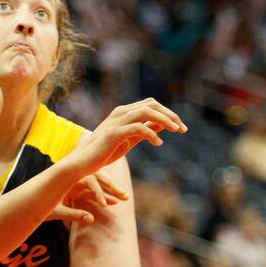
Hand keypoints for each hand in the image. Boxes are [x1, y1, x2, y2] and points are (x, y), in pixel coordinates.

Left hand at [47, 171, 128, 223]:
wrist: (32, 204)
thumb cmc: (42, 207)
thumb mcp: (57, 212)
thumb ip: (74, 215)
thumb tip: (91, 220)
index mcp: (69, 179)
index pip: (89, 181)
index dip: (98, 192)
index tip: (104, 204)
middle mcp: (75, 178)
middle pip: (98, 177)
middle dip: (111, 186)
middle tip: (124, 196)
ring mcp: (77, 184)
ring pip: (99, 183)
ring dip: (111, 190)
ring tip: (125, 198)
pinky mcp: (78, 191)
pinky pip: (94, 192)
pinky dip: (104, 196)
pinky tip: (115, 203)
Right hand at [66, 98, 186, 176]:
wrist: (82, 162)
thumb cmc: (104, 152)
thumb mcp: (130, 140)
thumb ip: (145, 130)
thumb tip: (165, 125)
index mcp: (123, 113)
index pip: (150, 104)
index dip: (168, 113)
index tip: (181, 128)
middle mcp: (120, 113)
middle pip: (151, 104)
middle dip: (170, 115)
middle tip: (183, 129)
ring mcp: (116, 122)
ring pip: (146, 112)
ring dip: (164, 120)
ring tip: (176, 130)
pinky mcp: (113, 133)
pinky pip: (137, 128)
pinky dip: (151, 133)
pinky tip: (158, 143)